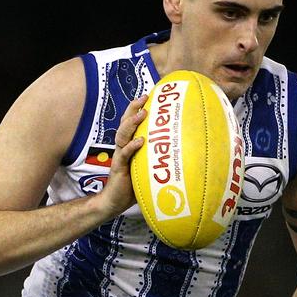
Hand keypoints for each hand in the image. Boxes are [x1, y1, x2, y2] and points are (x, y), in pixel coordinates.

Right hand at [96, 94, 147, 216]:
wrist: (114, 201)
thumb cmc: (133, 185)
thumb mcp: (147, 167)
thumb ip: (158, 158)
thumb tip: (182, 151)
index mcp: (129, 145)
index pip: (131, 122)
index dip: (137, 108)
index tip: (148, 95)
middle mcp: (123, 147)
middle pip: (125, 123)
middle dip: (133, 108)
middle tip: (144, 98)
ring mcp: (120, 156)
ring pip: (122, 135)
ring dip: (132, 123)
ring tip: (143, 113)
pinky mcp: (119, 168)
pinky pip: (124, 155)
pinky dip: (132, 147)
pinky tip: (140, 141)